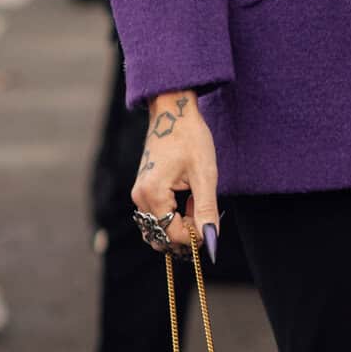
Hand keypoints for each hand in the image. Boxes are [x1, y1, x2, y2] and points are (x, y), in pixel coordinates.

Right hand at [133, 90, 219, 256]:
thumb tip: (211, 239)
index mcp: (153, 194)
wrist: (173, 112)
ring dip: (178, 225)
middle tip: (202, 213)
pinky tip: (187, 199)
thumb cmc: (190, 138)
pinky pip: (156, 215)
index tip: (210, 223)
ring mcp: (139, 193)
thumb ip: (206, 211)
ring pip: (157, 228)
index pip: (171, 234)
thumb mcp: (205, 175)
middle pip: (160, 236)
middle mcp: (140, 197)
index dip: (194, 236)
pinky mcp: (142, 189)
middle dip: (184, 234)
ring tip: (194, 203)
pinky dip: (172, 216)